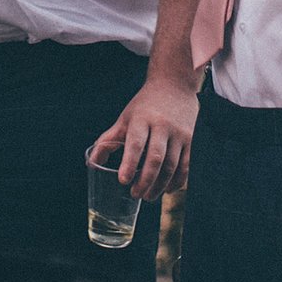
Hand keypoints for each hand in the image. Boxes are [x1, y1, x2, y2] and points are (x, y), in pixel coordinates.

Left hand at [90, 72, 196, 199]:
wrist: (174, 85)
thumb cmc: (144, 106)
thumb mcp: (125, 118)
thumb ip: (108, 140)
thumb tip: (92, 164)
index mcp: (142, 119)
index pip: (136, 143)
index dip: (129, 163)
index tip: (123, 180)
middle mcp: (162, 126)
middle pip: (155, 158)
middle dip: (145, 180)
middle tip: (135, 194)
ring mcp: (178, 133)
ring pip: (171, 165)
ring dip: (160, 185)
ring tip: (148, 196)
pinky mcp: (190, 140)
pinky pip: (185, 166)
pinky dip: (176, 182)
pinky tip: (167, 190)